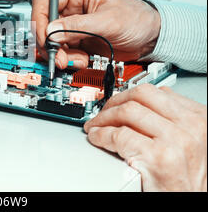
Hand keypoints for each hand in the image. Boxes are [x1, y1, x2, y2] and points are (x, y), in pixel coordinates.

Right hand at [31, 0, 161, 68]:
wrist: (150, 38)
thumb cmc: (137, 19)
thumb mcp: (108, 21)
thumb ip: (78, 26)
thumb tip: (52, 31)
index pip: (45, 0)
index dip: (40, 19)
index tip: (45, 37)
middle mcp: (70, 7)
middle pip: (44, 23)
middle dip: (50, 42)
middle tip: (59, 56)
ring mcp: (71, 24)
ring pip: (50, 40)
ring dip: (61, 54)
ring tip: (78, 59)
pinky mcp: (74, 40)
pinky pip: (61, 51)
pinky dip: (68, 59)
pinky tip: (81, 60)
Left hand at [84, 84, 206, 191]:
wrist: (191, 201)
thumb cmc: (189, 179)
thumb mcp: (190, 142)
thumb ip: (173, 119)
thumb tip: (148, 102)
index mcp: (199, 118)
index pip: (157, 92)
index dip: (129, 95)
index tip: (116, 102)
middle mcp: (191, 126)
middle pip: (141, 95)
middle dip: (115, 101)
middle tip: (102, 113)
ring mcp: (176, 140)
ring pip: (128, 111)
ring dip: (104, 118)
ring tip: (96, 126)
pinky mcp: (158, 158)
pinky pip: (119, 135)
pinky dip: (101, 135)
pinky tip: (97, 138)